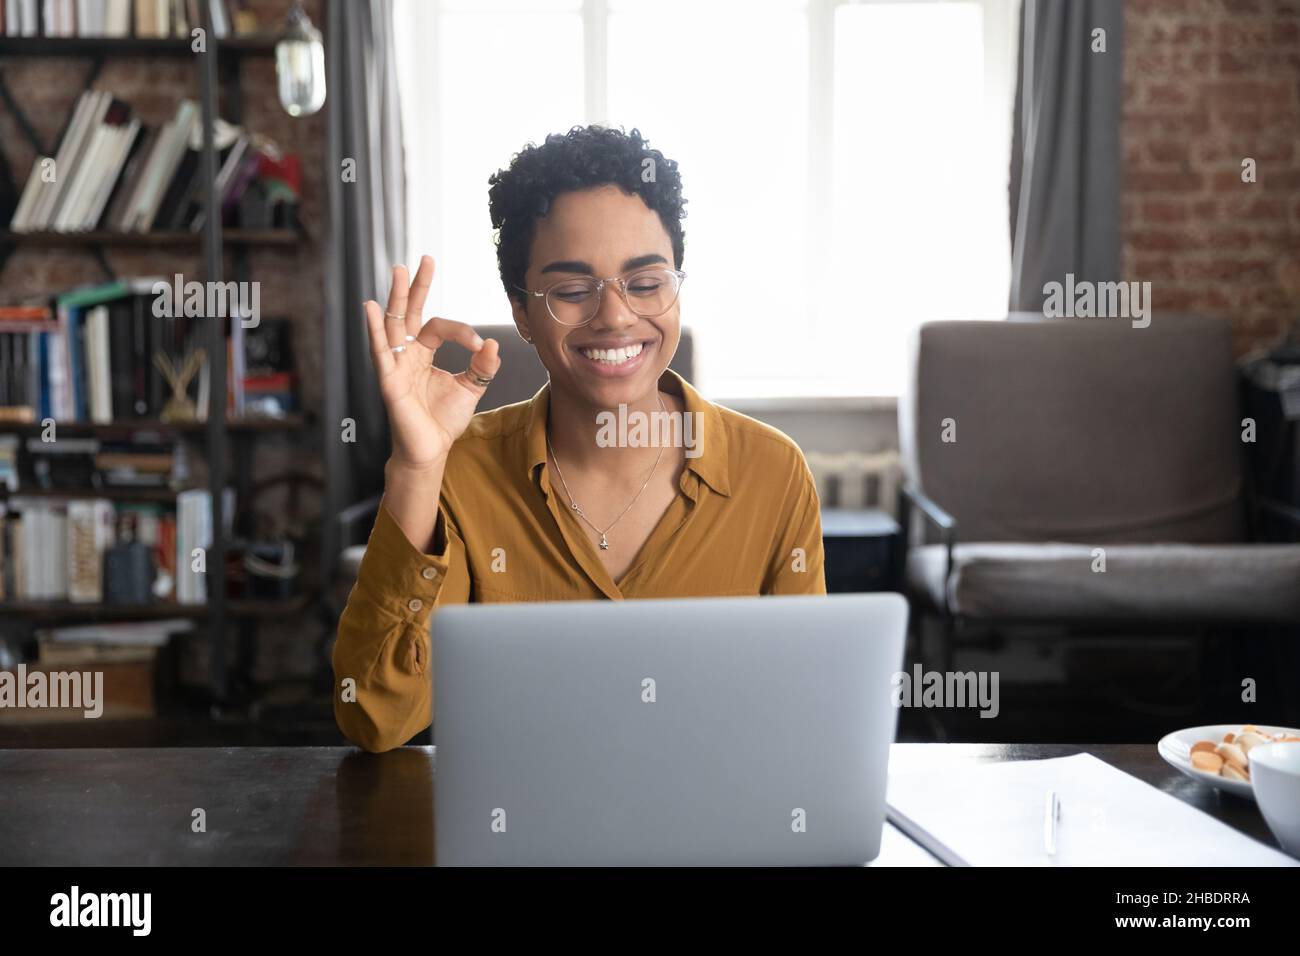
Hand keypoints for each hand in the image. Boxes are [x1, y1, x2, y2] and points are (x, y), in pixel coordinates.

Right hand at [363, 255, 501, 471]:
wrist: (431, 449)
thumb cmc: (443, 420)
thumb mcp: (470, 389)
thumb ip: (482, 367)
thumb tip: (494, 345)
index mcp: (424, 353)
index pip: (440, 327)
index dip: (463, 333)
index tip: (481, 348)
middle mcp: (407, 354)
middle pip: (410, 313)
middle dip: (417, 286)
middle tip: (426, 259)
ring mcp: (395, 365)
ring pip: (394, 324)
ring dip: (396, 297)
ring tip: (398, 270)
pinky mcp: (388, 380)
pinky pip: (380, 351)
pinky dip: (375, 329)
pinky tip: (372, 307)